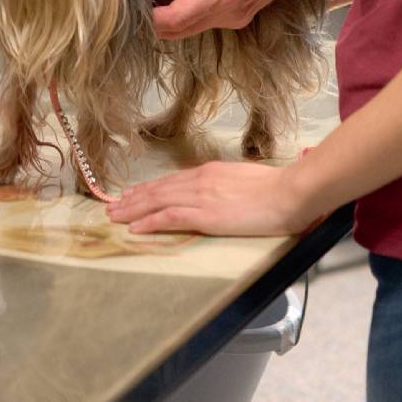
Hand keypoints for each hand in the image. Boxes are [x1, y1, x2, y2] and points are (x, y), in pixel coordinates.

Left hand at [108, 160, 317, 236]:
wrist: (289, 193)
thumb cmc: (275, 189)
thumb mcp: (243, 180)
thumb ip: (224, 186)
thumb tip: (217, 194)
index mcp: (210, 172)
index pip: (171, 181)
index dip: (149, 189)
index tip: (132, 194)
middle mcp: (200, 180)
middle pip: (158, 190)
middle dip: (133, 199)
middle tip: (113, 206)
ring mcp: (202, 196)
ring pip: (158, 202)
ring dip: (134, 210)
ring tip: (115, 217)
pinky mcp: (206, 214)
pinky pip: (170, 217)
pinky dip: (150, 222)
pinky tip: (135, 229)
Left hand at [151, 0, 319, 39]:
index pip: (174, 21)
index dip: (149, 16)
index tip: (131, 2)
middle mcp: (231, 15)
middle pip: (180, 31)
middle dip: (155, 19)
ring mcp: (238, 18)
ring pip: (192, 27)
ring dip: (172, 15)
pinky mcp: (241, 15)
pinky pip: (207, 20)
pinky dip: (189, 11)